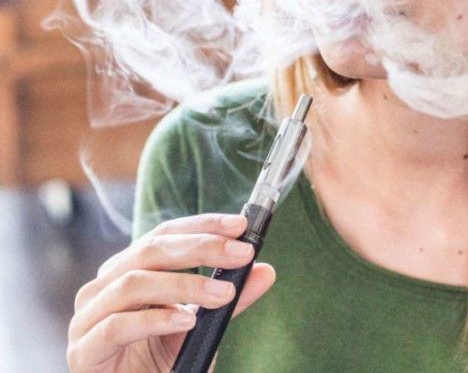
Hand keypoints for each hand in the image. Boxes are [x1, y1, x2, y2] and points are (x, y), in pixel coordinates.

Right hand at [67, 214, 275, 371]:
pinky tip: (186, 321)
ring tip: (224, 295)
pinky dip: (155, 320)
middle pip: (150, 251)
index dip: (202, 226)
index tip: (240, 226)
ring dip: (185, 285)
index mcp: (128, 271)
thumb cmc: (159, 361)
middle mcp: (103, 287)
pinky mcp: (83, 352)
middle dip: (201, 248)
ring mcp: (88, 318)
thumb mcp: (201, 325)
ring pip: (133, 284)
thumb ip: (229, 298)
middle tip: (241, 254)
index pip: (164, 235)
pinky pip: (117, 326)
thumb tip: (266, 270)